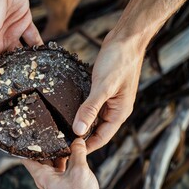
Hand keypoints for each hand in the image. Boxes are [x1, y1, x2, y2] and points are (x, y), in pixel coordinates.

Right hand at [0, 0, 42, 86]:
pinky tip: (49, 56)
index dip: (3, 78)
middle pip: (11, 61)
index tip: (13, 92)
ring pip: (23, 51)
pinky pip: (33, 38)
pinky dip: (41, 46)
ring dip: (32, 60)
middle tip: (32, 87)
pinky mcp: (24, 22)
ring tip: (43, 74)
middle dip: (20, 72)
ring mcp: (12, 32)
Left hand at [22, 139, 101, 188]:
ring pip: (51, 164)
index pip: (27, 158)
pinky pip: (58, 171)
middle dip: (47, 147)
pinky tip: (72, 156)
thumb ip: (78, 152)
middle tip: (53, 134)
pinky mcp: (60, 187)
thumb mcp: (79, 170)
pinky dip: (63, 162)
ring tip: (66, 143)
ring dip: (57, 154)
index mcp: (42, 176)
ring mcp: (52, 184)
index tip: (28, 136)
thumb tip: (77, 141)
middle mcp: (44, 180)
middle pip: (40, 159)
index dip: (26, 146)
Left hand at [73, 36, 143, 152]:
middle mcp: (116, 109)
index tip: (68, 150)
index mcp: (120, 112)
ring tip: (63, 127)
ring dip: (81, 122)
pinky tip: (70, 108)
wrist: (126, 38)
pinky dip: (83, 109)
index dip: (86, 145)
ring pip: (94, 117)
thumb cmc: (119, 60)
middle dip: (82, 136)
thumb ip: (91, 108)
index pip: (102, 138)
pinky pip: (92, 105)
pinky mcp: (104, 90)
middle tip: (61, 140)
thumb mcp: (103, 86)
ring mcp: (111, 99)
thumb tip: (79, 130)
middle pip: (97, 130)